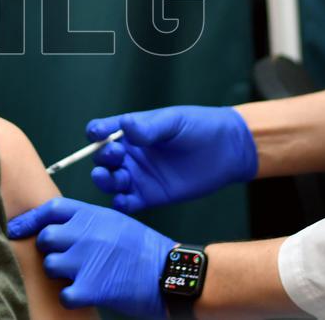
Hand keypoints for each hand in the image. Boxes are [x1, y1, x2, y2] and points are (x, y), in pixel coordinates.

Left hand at [7, 198, 175, 318]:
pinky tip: (82, 294)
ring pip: (50, 265)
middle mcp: (86, 233)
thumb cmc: (144, 248)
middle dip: (49, 249)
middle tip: (61, 258)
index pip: (50, 209)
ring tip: (76, 276)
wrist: (169, 272)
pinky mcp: (91, 287)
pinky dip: (70, 297)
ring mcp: (87, 260)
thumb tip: (59, 227)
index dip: (30, 219)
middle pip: (46, 238)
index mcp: (93, 214)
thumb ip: (87, 221)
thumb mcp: (116, 222)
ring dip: (58, 273)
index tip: (17, 228)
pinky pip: (63, 293)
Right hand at [89, 105, 257, 212]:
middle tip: (116, 155)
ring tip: (110, 177)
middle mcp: (130, 154)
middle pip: (102, 158)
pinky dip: (121, 204)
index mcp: (131, 132)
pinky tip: (123, 200)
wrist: (228, 150)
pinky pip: (128, 203)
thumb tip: (125, 125)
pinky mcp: (150, 196)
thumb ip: (149, 126)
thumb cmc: (200, 127)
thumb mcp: (174, 122)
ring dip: (105, 180)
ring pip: (111, 181)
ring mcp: (138, 176)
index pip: (102, 131)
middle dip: (102, 157)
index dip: (96, 133)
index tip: (99, 134)